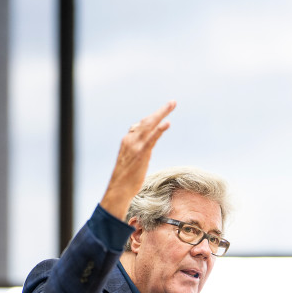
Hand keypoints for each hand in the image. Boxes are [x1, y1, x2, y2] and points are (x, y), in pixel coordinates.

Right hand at [99, 100, 176, 220]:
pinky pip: (152, 138)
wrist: (119, 189)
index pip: (140, 125)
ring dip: (162, 113)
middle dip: (160, 111)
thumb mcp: (131, 160)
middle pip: (146, 120)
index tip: (160, 115)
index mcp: (127, 140)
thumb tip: (146, 148)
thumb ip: (138, 151)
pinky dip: (159, 129)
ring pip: (150, 124)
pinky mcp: (141, 153)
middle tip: (172, 103)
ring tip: (172, 105)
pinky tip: (167, 123)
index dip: (151, 119)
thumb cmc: (125, 178)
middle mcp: (130, 139)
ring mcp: (135, 145)